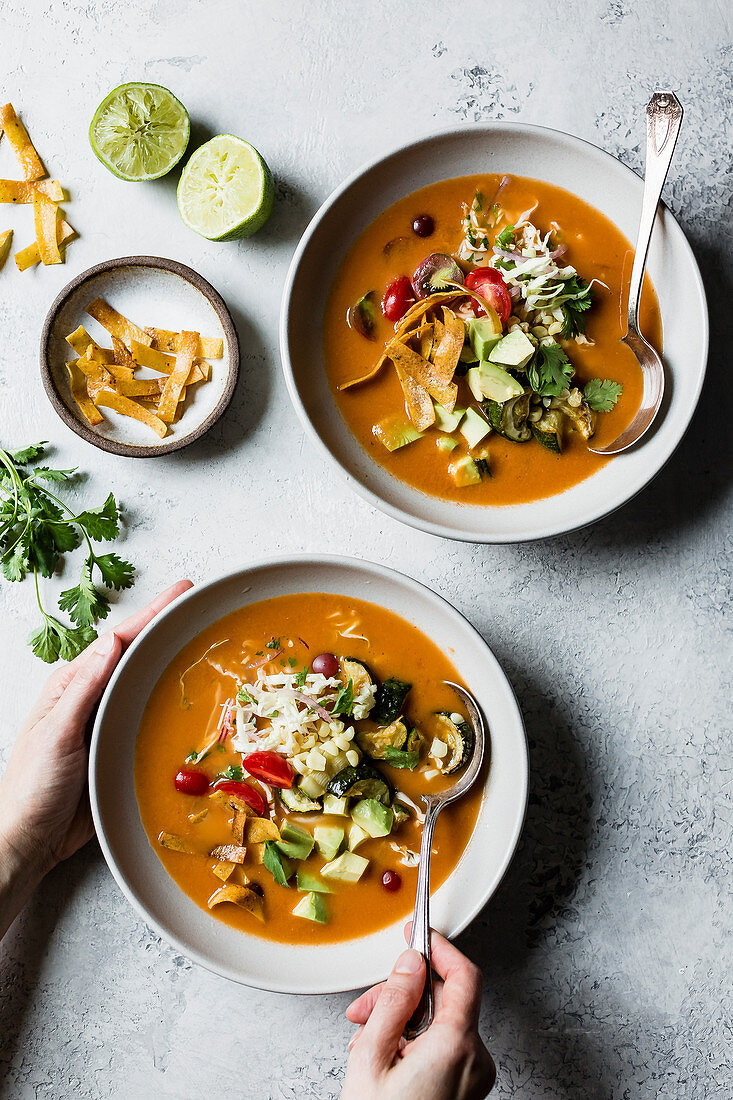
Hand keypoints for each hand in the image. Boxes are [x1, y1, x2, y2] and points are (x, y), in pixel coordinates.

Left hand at [0, 580, 191, 881]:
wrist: (31, 841)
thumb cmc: (32, 788)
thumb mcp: (55, 733)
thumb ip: (84, 689)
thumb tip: (111, 643)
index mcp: (71, 686)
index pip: (118, 641)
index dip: (151, 614)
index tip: (181, 592)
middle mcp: (92, 699)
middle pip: (137, 657)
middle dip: (166, 630)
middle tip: (199, 607)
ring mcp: (107, 724)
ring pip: (147, 686)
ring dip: (172, 665)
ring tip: (205, 643)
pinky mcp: (120, 750)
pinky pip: (151, 721)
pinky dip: (171, 705)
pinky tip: (192, 701)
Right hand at [342, 928, 494, 1098]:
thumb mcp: (372, 1057)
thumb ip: (392, 1003)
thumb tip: (410, 965)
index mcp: (457, 1046)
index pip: (463, 975)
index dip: (439, 949)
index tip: (420, 936)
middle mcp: (474, 1061)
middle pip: (442, 1000)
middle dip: (401, 997)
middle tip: (367, 1009)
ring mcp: (472, 1077)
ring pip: (438, 1024)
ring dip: (400, 1024)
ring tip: (368, 1043)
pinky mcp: (464, 1088)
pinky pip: (441, 1048)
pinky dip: (412, 1044)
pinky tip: (385, 1058)